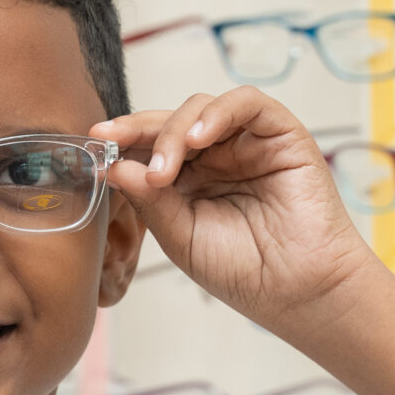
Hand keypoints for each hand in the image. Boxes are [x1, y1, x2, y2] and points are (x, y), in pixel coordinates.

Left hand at [91, 86, 381, 335]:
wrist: (300, 292)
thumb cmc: (245, 271)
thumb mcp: (182, 237)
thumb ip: (150, 201)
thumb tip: (113, 167)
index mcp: (190, 180)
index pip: (150, 146)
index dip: (123, 141)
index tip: (94, 141)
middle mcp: (217, 155)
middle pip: (170, 121)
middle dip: (138, 130)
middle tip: (114, 143)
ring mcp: (248, 142)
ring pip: (201, 108)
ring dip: (174, 131)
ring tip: (164, 169)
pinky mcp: (281, 133)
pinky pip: (247, 103)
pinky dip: (218, 112)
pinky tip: (198, 138)